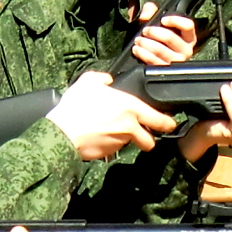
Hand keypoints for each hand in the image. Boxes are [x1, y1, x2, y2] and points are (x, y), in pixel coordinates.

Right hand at [45, 70, 176, 160]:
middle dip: (151, 139)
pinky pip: (115, 149)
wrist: (62, 133)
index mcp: (131, 107)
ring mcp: (120, 142)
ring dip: (127, 140)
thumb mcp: (88, 82)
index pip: (160, 120)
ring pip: (131, 144)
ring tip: (113, 132)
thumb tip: (109, 79)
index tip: (169, 123)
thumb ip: (102, 78)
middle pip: (151, 140)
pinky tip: (100, 137)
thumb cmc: (75, 107)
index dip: (168, 123)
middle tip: (148, 135)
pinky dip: (111, 144)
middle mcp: (130, 127)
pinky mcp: (109, 153)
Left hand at [129, 10, 197, 66]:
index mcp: (188, 37)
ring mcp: (176, 62)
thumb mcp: (155, 22)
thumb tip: (147, 12)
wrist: (151, 56)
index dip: (175, 21)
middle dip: (153, 32)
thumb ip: (151, 11)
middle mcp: (186, 50)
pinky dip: (143, 54)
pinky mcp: (165, 70)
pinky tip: (137, 49)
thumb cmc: (157, 37)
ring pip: (160, 50)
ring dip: (145, 43)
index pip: (188, 26)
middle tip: (145, 30)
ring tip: (138, 40)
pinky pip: (153, 61)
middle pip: (170, 37)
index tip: (163, 20)